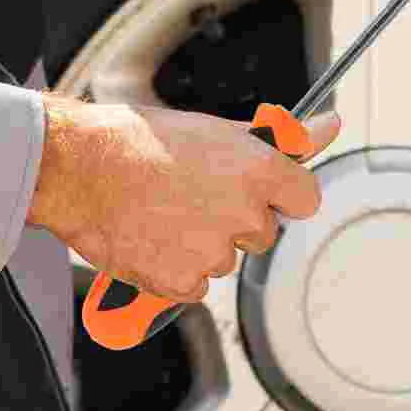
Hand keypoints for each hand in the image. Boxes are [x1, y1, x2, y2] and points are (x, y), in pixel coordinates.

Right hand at [28, 95, 341, 301]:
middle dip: (235, 221)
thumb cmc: (141, 142)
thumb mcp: (217, 130)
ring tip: (162, 213)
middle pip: (262, 233)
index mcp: (259, 171)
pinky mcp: (181, 282)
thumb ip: (282, 137)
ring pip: (224, 259)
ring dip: (201, 245)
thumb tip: (330, 125)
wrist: (80, 168)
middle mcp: (243, 215)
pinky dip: (174, 270)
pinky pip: (193, 286)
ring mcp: (213, 252)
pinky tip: (151, 238)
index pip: (305, 199)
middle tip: (193, 196)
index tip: (258, 191)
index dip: (281, 195)